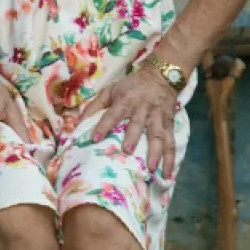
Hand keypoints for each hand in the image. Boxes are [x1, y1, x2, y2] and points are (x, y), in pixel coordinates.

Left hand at [80, 64, 181, 178]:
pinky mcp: (169, 124)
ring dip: (156, 153)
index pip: (113, 114)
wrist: (160, 76)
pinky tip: (168, 172)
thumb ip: (94, 106)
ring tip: (152, 169)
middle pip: (137, 125)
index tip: (95, 139)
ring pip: (158, 136)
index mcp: (125, 101)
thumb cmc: (130, 86)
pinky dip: (171, 158)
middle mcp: (142, 109)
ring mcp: (157, 117)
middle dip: (132, 138)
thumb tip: (78, 122)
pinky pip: (171, 142)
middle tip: (127, 152)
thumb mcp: (110, 90)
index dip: (104, 126)